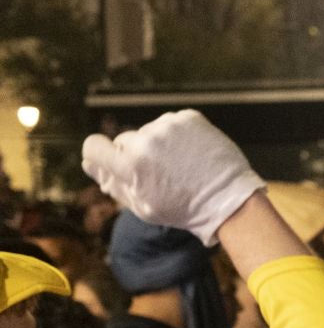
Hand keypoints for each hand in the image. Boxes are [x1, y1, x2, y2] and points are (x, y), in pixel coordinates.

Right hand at [82, 110, 265, 245]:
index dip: (100, 155)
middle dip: (136, 155)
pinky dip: (179, 136)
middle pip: (125, 141)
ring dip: (159, 145)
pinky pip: (172, 124)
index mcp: (130, 165)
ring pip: (150, 132)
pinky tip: (192, 155)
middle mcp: (146, 141)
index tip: (110, 161)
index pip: (93, 146)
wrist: (230, 200)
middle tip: (161, 174)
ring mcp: (169, 126)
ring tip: (182, 166)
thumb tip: (90, 164)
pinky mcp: (189, 118)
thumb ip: (113, 184)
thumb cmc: (184, 209)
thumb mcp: (143, 206)